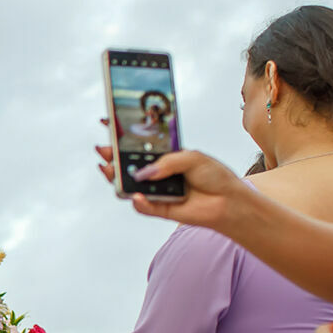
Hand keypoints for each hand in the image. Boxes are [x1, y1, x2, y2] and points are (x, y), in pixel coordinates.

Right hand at [95, 141, 243, 228]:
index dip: (122, 136)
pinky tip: (137, 196)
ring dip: (117, 179)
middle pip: (127, 166)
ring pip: (128, 186)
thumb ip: (167, 163)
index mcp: (164, 157)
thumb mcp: (193, 158)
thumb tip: (143, 173)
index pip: (139, 145)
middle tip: (104, 150)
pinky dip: (138, 202)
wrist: (228, 201)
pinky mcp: (158, 208)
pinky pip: (142, 206)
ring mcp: (155, 191)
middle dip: (112, 157)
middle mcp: (156, 174)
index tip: (107, 123)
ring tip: (112, 171)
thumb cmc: (214, 176)